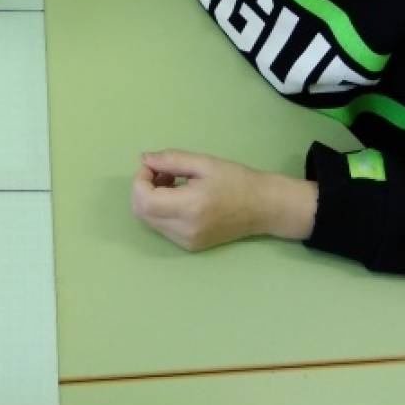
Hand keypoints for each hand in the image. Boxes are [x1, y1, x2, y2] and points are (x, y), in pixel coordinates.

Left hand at [130, 150, 317, 250]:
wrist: (263, 207)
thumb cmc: (236, 180)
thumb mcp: (204, 162)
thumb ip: (170, 160)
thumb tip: (143, 159)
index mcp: (190, 208)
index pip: (144, 200)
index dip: (140, 180)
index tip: (154, 166)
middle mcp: (185, 230)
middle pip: (142, 212)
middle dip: (143, 188)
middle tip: (163, 172)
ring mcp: (186, 242)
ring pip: (149, 220)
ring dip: (151, 198)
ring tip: (173, 182)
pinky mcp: (189, 246)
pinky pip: (162, 227)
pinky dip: (161, 209)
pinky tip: (179, 197)